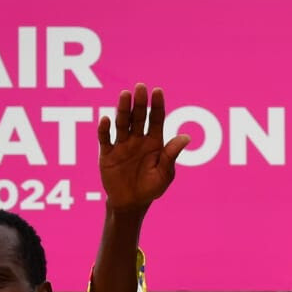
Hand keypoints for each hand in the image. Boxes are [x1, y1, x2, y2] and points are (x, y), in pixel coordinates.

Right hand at [98, 83, 188, 212]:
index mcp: (154, 142)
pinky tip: (105, 119)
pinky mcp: (107, 154)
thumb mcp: (164, 174)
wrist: (131, 203)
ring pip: (122, 123)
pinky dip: (104, 129)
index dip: (157, 105)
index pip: (157, 119)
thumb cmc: (151, 188)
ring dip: (123, 110)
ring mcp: (122, 145)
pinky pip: (105, 139)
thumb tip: (186, 137)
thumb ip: (171, 155)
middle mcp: (138, 139)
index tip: (157, 91)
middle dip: (140, 103)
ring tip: (124, 95)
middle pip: (139, 117)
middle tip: (140, 87)